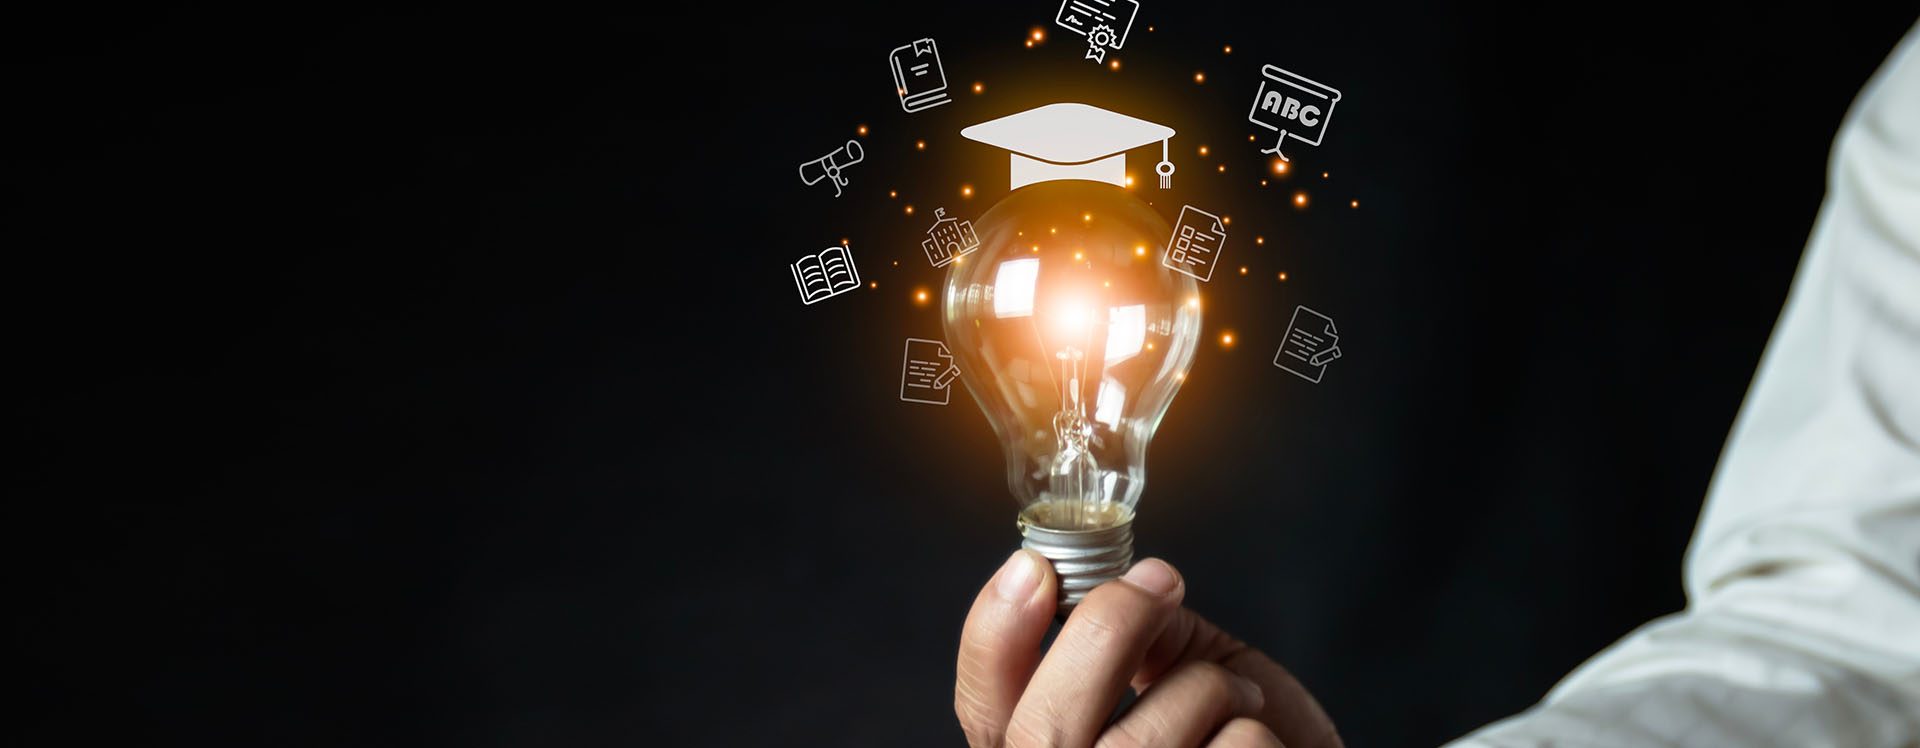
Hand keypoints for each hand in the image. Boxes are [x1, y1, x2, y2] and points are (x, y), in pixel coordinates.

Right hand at [956, 551, 1340, 747]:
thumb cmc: (1246, 745)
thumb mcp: (1181, 688)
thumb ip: (1138, 647)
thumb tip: (1127, 588)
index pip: (984, 709)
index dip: (993, 636)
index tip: (1033, 570)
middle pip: (1047, 727)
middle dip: (1106, 631)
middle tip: (1159, 586)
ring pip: (1146, 740)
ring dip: (1210, 687)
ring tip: (1239, 697)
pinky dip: (1258, 733)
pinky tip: (1264, 745)